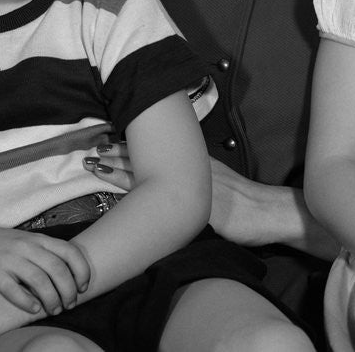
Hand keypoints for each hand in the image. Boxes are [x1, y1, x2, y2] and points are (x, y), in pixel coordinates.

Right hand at [0, 224, 90, 315]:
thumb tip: (72, 272)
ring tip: (55, 310)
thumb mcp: (29, 241)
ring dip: (51, 298)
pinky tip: (34, 310)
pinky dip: (26, 301)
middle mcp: (27, 246)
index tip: (84, 287)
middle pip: (57, 269)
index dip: (81, 270)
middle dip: (68, 290)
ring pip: (38, 280)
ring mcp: (10, 258)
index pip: (70, 251)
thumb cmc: (4, 245)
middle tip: (70, 304)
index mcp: (40, 238)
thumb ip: (48, 252)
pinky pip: (12, 289)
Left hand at [84, 143, 339, 259]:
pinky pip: (154, 200)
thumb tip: (176, 181)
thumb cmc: (243, 202)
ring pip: (146, 175)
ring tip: (93, 164)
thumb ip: (198, 178)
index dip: (129, 146)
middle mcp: (184, 170)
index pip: (154, 151)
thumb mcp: (218, 182)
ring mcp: (184, 187)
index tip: (104, 140)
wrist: (264, 213)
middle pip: (145, 159)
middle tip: (90, 149)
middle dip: (117, 153)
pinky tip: (117, 197)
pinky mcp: (187, 207)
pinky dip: (134, 196)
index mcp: (191, 163)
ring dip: (118, 169)